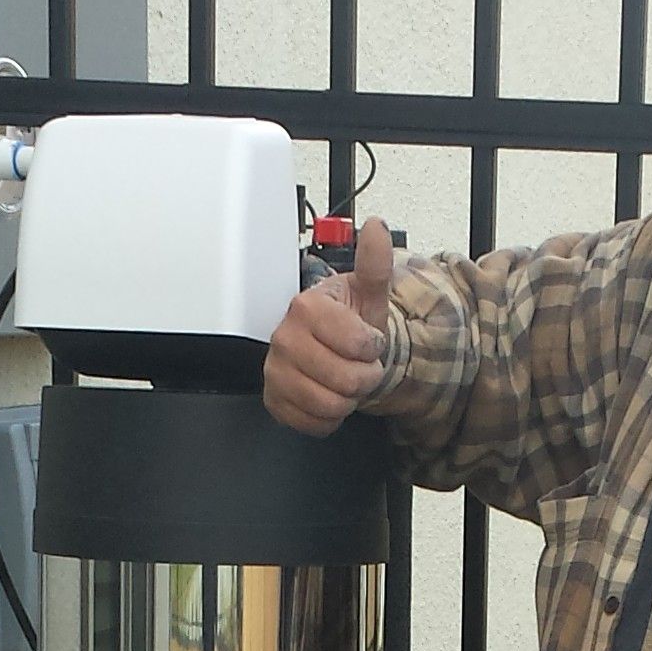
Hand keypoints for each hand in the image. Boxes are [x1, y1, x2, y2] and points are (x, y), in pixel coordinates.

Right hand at [263, 218, 391, 435]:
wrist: (336, 350)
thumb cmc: (352, 322)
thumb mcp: (370, 292)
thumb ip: (375, 262)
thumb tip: (377, 227)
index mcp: (306, 307)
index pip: (357, 345)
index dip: (372, 348)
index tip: (366, 340)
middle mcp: (284, 338)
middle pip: (345, 380)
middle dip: (363, 377)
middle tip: (356, 364)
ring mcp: (275, 371)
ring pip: (331, 405)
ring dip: (348, 398)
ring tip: (343, 378)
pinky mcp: (274, 400)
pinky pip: (314, 424)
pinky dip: (330, 417)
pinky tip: (328, 393)